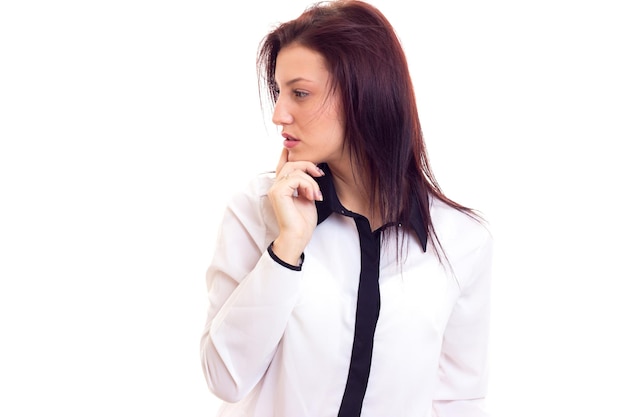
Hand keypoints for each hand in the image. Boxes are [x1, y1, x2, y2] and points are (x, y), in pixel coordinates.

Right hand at [268, 148, 324, 264]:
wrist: (298, 236)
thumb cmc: (303, 221)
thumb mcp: (306, 196)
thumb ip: (304, 183)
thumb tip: (311, 170)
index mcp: (281, 186)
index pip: (283, 164)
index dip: (292, 155)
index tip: (310, 160)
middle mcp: (275, 186)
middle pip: (290, 163)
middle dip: (308, 165)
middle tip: (320, 174)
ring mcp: (275, 189)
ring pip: (294, 170)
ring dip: (310, 180)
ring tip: (316, 194)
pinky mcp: (278, 193)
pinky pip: (295, 178)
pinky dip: (307, 185)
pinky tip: (312, 196)